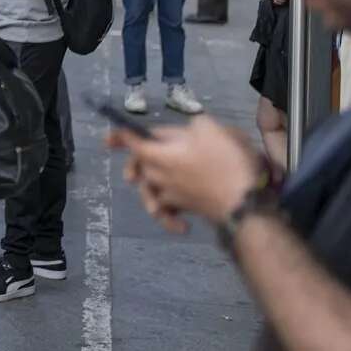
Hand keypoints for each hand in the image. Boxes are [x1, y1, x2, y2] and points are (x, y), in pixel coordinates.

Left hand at [106, 117, 262, 234]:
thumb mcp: (209, 129)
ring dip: (150, 190)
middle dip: (139, 161)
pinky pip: (168, 212)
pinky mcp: (184, 209)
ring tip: (155, 185)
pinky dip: (169, 217)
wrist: (243, 202)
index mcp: (160, 155)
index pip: (133, 143)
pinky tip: (179, 224)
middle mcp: (159, 177)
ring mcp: (170, 195)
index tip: (107, 140)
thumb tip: (185, 132)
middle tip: (147, 156)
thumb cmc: (225, 162)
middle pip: (141, 166)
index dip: (120, 137)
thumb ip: (191, 126)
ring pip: (150, 190)